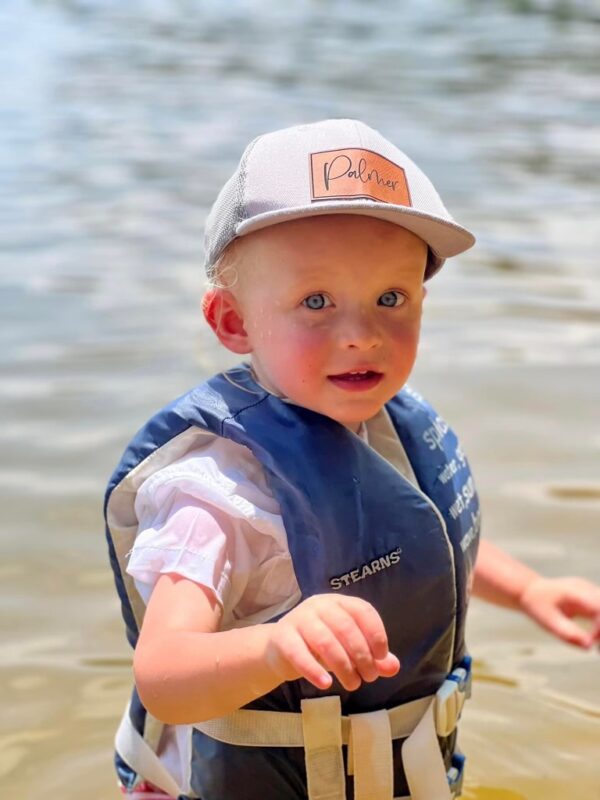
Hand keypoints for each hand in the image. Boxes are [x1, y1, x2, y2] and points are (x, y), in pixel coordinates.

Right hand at [265, 594, 399, 690]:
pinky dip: (314, 670)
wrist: (280, 649)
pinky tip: (327, 684)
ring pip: (325, 641)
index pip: (362, 610)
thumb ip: (372, 657)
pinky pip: (299, 653)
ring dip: (343, 666)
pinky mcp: (282, 637)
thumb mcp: (349, 649)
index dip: (376, 633)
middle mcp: (319, 605)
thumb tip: (394, 666)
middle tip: (369, 677)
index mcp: (338, 602)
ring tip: (353, 684)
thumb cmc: (320, 646)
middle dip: (362, 655)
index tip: (382, 657)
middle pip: (345, 627)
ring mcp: (299, 618)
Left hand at [519, 576, 599, 648]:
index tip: (592, 641)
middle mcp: (586, 588)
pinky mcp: (591, 597)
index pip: (599, 607)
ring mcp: (590, 590)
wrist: (530, 590)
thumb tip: (589, 647)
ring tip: (597, 647)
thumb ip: (568, 634)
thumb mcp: (548, 622)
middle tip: (597, 649)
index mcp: (574, 592)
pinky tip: (594, 638)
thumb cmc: (537, 605)